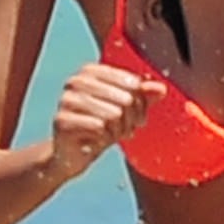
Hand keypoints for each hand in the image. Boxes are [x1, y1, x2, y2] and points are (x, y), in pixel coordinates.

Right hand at [48, 60, 162, 178]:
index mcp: (91, 71)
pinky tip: (99, 140)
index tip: (139, 116)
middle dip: (131, 119)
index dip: (141, 103)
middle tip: (127, 129)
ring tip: (113, 135)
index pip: (132, 83)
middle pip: (125, 98)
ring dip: (119, 130)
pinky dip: (105, 137)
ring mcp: (67, 100)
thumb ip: (143, 96)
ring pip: (114, 114)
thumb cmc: (99, 127)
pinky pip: (99, 127)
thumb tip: (161, 89)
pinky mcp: (62, 120)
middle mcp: (76, 81)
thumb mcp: (125, 110)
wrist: (72, 152)